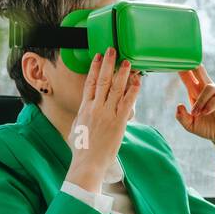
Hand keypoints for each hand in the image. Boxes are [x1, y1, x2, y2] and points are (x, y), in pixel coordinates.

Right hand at [65, 48, 141, 191]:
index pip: (89, 83)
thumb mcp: (76, 129)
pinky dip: (133, 90)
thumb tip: (85, 112)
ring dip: (122, 73)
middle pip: (102, 80)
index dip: (94, 68)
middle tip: (112, 49)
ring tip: (127, 61)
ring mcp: (107, 114)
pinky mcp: (118, 122)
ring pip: (115, 88)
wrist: (87, 164)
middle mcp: (95, 108)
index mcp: (84, 109)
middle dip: (108, 64)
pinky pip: (127, 102)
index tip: (98, 56)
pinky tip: (138, 80)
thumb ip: (82, 117)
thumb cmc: (81, 150)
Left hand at [175, 65, 214, 166]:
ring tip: (197, 114)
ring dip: (200, 101)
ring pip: (208, 87)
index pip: (189, 77)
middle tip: (186, 59)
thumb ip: (182, 117)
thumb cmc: (208, 129)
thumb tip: (179, 105)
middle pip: (200, 71)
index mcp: (196, 92)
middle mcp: (208, 89)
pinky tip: (206, 112)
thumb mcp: (191, 125)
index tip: (174, 61)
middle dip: (193, 65)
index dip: (183, 69)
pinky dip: (211, 104)